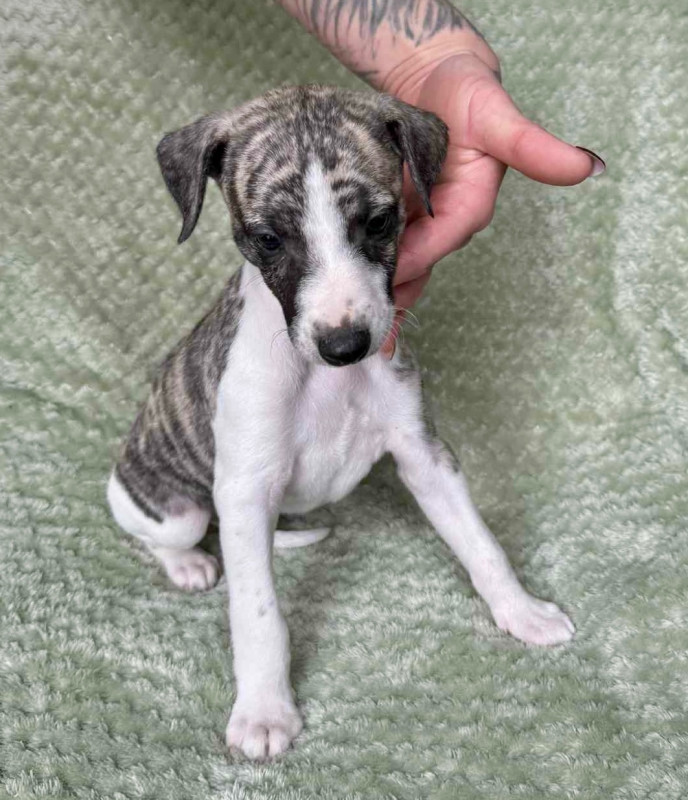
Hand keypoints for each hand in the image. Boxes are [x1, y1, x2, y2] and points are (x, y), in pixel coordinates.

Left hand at [381, 52, 603, 354]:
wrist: (438, 84)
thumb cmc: (468, 96)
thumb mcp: (497, 116)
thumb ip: (531, 145)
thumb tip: (587, 166)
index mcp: (470, 205)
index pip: (443, 238)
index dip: (416, 255)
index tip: (387, 272)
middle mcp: (448, 223)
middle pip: (422, 266)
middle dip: (397, 297)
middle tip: (368, 325)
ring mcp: (424, 227)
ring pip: (406, 270)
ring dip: (384, 301)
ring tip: (360, 333)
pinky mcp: (403, 224)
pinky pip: (390, 256)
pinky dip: (373, 280)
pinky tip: (357, 305)